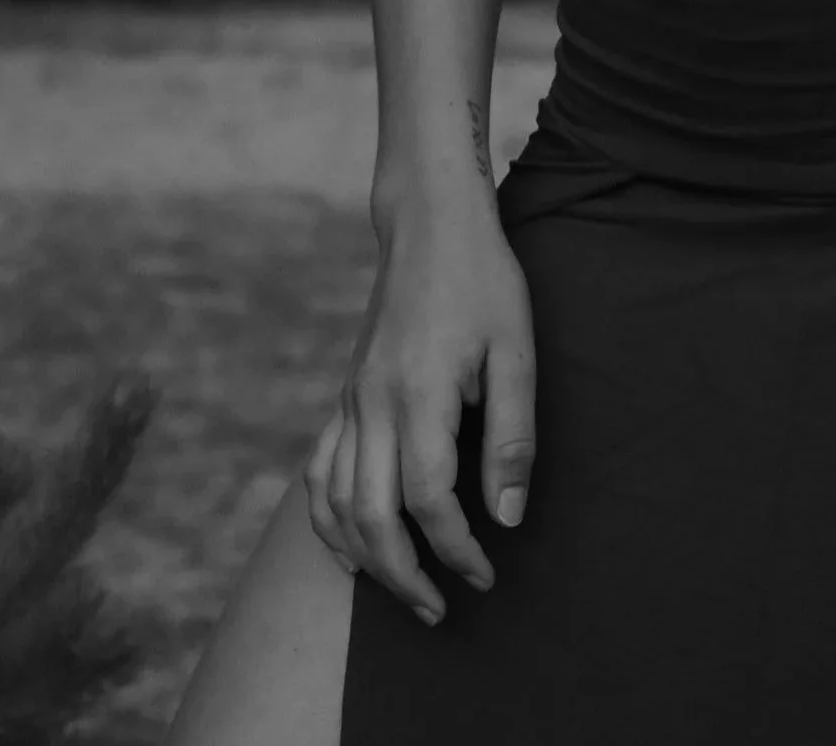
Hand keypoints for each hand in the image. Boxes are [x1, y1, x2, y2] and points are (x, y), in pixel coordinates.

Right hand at [303, 183, 536, 624]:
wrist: (431, 224)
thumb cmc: (484, 282)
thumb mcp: (517, 349)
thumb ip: (512, 435)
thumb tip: (508, 516)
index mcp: (419, 394)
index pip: (430, 500)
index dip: (458, 549)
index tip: (487, 575)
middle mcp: (373, 404)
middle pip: (370, 517)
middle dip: (404, 576)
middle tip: (440, 610)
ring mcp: (351, 400)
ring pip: (334, 504)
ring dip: (364, 559)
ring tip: (403, 592)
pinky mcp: (345, 395)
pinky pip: (318, 473)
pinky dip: (325, 521)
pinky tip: (350, 548)